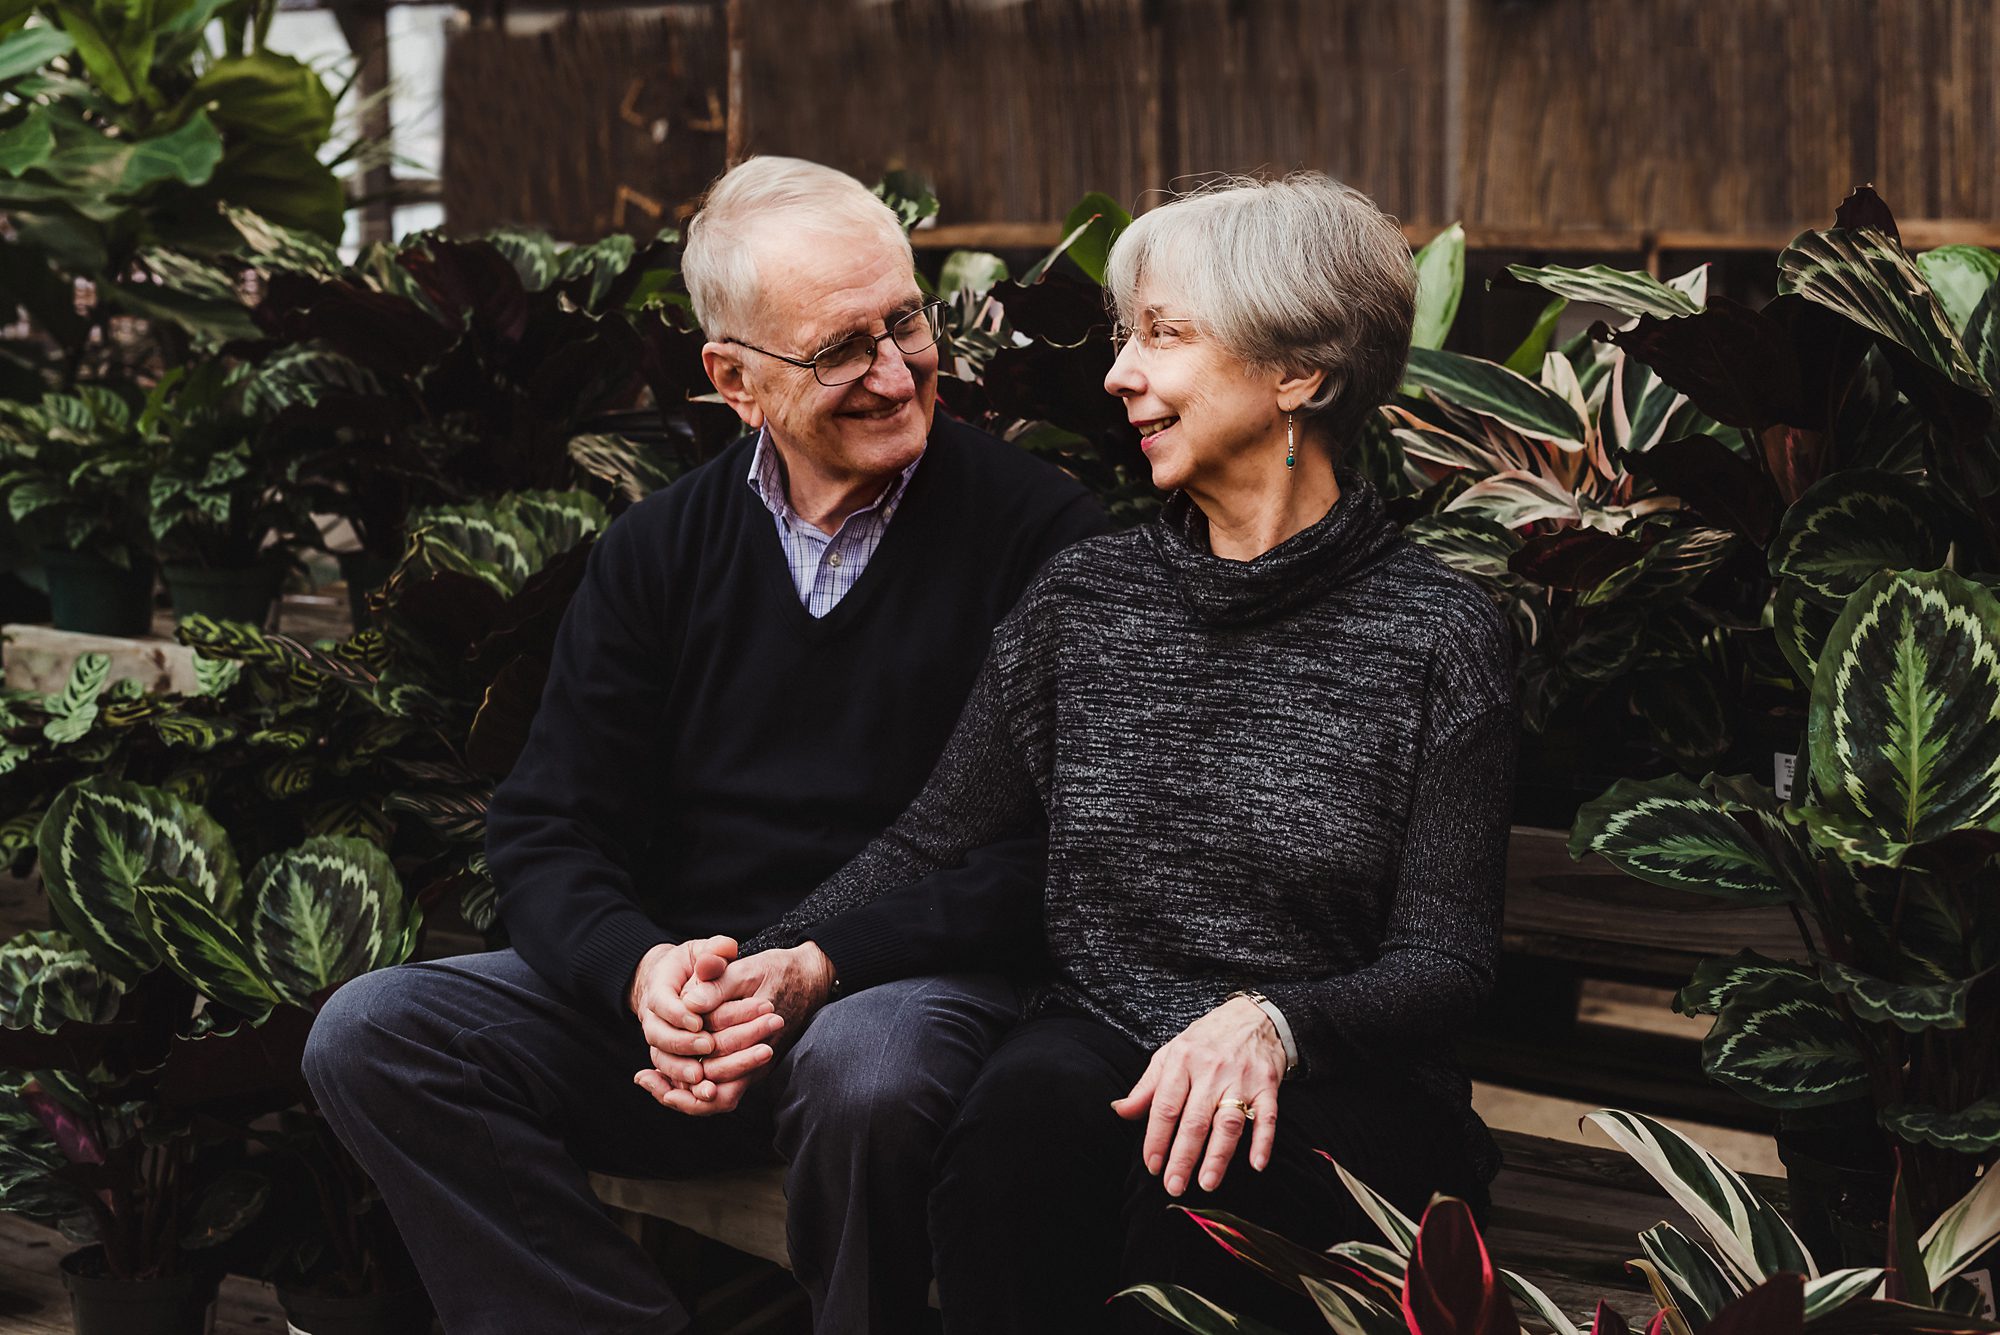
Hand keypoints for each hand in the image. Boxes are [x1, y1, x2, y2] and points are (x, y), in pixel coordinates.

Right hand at [628, 936, 740, 1089]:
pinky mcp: (672, 1058)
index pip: (662, 1004)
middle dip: (683, 1043)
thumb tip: (718, 956)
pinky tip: (707, 1094)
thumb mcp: (705, 951)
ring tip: (704, 1077)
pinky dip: (683, 1088)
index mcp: (659, 990)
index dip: (678, 1014)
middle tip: (709, 1045)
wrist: (681, 983)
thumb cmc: (697, 964)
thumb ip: (714, 951)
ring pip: (662, 1060)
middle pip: (658, 1037)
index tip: (699, 1021)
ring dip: (681, 1070)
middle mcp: (653, 1019)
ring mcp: (660, 1041)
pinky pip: (671, 1078)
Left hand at [634, 943, 832, 1115]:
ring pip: (719, 1094)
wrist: (809, 976)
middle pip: (717, 1095)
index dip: (681, 1076)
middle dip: (678, 1093)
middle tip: (644, 1079)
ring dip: (684, 1092)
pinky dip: (695, 1081)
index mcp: (758, 1041)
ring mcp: (755, 1063)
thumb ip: (718, 983)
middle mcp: (757, 1061)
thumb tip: (690, 1002)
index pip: (717, 1071)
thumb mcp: (749, 969)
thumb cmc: (779, 971)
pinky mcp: (750, 1060)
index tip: (648, 1072)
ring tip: (648, 1079)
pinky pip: (723, 1083)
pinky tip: (667, 1071)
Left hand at [1109, 997, 1284, 1196]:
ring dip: (1218, 1156)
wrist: (1253, 1017)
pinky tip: (1255, 1165)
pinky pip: (1267, 1117)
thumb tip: (1119, 1112)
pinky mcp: (1268, 1086)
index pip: (1165, 1106)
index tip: (1151, 1165)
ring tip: (1207, 1182)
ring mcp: (1241, 1079)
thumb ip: (1146, 1087)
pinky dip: (1263, 1142)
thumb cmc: (1206, 1039)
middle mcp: (1211, 1070)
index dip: (1156, 1138)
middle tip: (1174, 1185)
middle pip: (1195, 1120)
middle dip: (1183, 1157)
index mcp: (1182, 1061)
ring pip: (1228, 1122)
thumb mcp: (1170, 1054)